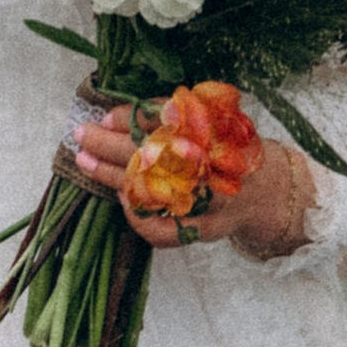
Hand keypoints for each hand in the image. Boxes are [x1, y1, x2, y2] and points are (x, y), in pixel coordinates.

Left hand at [71, 118, 314, 260]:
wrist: (265, 191)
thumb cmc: (224, 150)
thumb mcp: (206, 121)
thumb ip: (164, 115)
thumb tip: (110, 119)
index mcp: (215, 132)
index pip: (166, 120)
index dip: (129, 118)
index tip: (103, 117)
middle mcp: (212, 165)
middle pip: (152, 154)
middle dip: (108, 144)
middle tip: (80, 133)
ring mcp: (208, 200)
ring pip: (150, 192)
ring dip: (111, 175)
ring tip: (85, 161)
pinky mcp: (204, 229)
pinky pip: (161, 231)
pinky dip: (137, 217)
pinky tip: (121, 199)